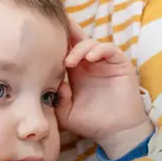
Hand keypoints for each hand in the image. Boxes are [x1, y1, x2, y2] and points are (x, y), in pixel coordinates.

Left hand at [58, 19, 152, 158]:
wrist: (117, 132)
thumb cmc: (92, 123)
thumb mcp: (66, 114)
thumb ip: (57, 100)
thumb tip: (55, 84)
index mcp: (75, 71)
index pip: (65, 50)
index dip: (56, 42)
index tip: (41, 37)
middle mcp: (89, 63)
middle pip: (77, 40)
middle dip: (67, 31)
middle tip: (54, 28)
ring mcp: (105, 62)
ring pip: (91, 43)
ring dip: (79, 48)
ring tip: (70, 62)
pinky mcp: (120, 63)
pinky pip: (109, 49)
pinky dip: (99, 50)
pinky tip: (90, 58)